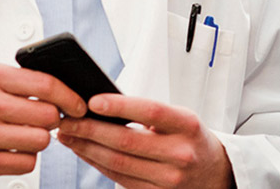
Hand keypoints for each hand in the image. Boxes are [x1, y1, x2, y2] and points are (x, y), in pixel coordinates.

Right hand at [0, 62, 87, 182]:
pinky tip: (11, 149)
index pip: (45, 84)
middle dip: (51, 120)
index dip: (69, 96)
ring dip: (38, 140)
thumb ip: (19, 79)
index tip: (78, 104)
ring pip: (41, 141)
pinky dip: (25, 158)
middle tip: (42, 120)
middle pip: (48, 115)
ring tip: (24, 134)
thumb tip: (63, 87)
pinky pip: (27, 163)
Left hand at [57, 94, 234, 188]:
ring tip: (67, 135)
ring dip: (86, 148)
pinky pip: (119, 178)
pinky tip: (84, 152)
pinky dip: (97, 164)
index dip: (120, 106)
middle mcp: (180, 153)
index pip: (151, 112)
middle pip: (126, 141)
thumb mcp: (179, 118)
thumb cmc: (189, 138)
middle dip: (90, 129)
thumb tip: (100, 105)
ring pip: (118, 162)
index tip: (92, 101)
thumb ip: (147, 113)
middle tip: (66, 120)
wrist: (214, 172)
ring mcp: (169, 179)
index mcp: (187, 125)